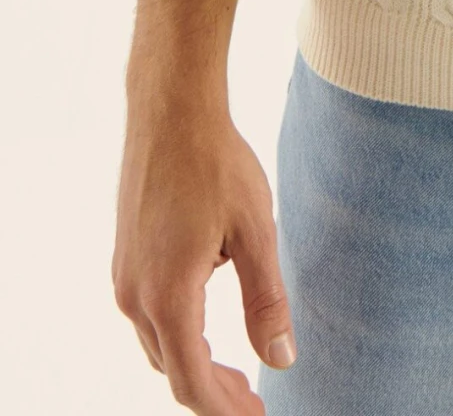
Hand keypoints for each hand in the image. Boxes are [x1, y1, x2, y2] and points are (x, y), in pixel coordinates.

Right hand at [113, 98, 296, 410]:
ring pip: (159, 344)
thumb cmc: (216, 165)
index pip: (193, 382)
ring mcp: (125, 277)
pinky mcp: (126, 258)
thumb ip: (266, 301)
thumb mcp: (256, 233)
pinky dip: (179, 335)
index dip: (224, 409)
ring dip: (195, 364)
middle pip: (173, 369)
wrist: (171, 112)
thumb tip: (280, 360)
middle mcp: (135, 296)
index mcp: (168, 296)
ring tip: (235, 373)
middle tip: (253, 401)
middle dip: (213, 393)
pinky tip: (207, 325)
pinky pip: (149, 315)